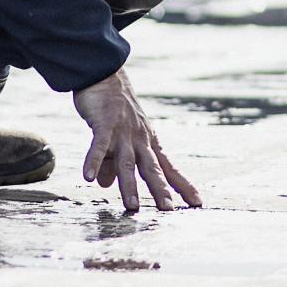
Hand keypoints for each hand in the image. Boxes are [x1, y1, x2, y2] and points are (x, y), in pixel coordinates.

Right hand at [71, 68, 201, 212]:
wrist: (105, 76)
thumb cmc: (113, 111)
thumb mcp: (117, 140)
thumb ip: (113, 164)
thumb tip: (106, 185)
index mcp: (149, 143)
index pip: (169, 167)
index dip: (183, 185)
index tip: (197, 203)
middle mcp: (141, 139)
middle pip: (153, 168)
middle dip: (161, 189)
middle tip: (168, 210)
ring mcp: (124, 131)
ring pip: (128, 162)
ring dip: (130, 185)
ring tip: (132, 206)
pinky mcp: (105, 123)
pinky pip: (99, 145)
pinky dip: (94, 161)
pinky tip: (89, 178)